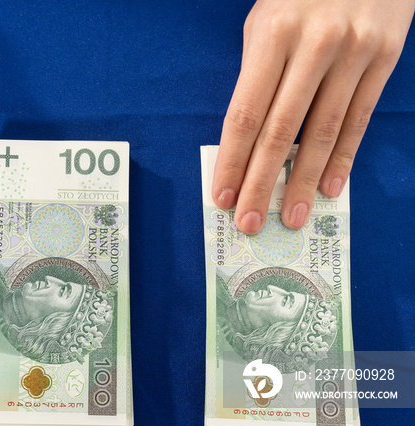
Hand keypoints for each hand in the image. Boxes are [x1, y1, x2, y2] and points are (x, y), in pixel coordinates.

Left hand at [213, 0, 414, 233]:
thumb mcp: (264, 21)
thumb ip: (257, 74)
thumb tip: (248, 137)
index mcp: (272, 35)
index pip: (245, 113)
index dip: (232, 161)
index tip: (222, 196)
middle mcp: (313, 46)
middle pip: (280, 131)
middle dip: (261, 183)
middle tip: (249, 223)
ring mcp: (353, 52)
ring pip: (322, 132)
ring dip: (304, 182)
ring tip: (291, 217)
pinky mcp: (385, 58)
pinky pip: (359, 118)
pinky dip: (343, 158)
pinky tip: (330, 188)